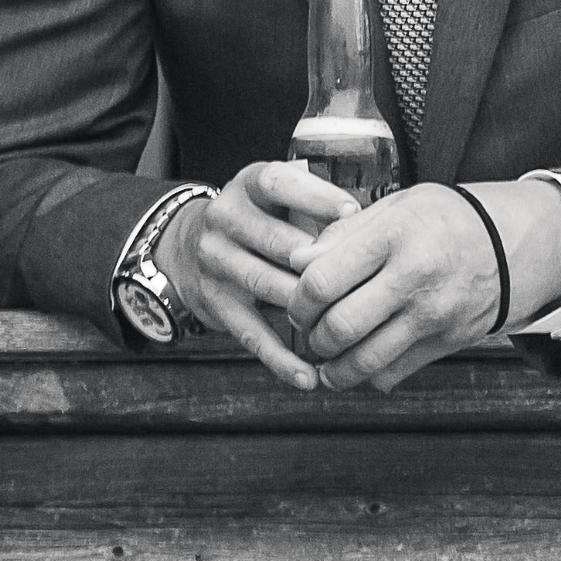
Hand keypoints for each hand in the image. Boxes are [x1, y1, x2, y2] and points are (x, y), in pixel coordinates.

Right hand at [154, 161, 359, 390]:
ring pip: (269, 287)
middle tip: (365, 278)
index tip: (351, 211)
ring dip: (309, 310)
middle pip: (278, 242)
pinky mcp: (216, 302)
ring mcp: (216, 262)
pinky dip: (282, 360)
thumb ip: (316, 205)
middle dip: (320, 263)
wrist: (187, 248)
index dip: (314, 197)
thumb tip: (373, 224)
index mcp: (248, 185)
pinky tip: (308, 377)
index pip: (278, 183)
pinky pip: (252, 334)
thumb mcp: (277, 197)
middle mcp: (225, 219)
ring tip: (349, 328)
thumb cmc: (260, 220)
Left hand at [287, 178, 560, 391]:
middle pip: (339, 328)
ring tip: (327, 357)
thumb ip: (342, 234)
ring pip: (364, 362)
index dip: (297, 301)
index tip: (298, 303)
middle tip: (309, 331)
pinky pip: (392, 374)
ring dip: (334, 368)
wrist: (511, 242)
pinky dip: (368, 375)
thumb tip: (296, 262)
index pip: (322, 282)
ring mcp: (434, 314)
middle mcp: (414, 277)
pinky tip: (360, 361)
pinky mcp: (447, 341)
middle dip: (312, 337)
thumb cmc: (443, 220)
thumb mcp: (395, 207)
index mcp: (393, 236)